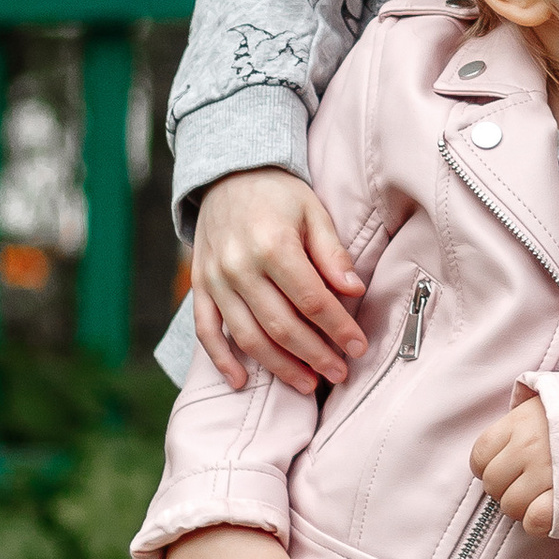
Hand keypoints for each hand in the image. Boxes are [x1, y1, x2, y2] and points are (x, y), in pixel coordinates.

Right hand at [191, 169, 368, 395]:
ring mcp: (215, 280)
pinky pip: (206, 331)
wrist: (227, 173)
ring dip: (279, 367)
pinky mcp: (200, 287)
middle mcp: (239, 267)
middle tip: (340, 374)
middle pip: (281, 326)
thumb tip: (355, 290)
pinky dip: (221, 360)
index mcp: (273, 245)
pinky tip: (241, 382)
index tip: (358, 348)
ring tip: (308, 384)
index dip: (338, 329)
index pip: (312, 300)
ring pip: (247, 337)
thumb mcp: (314, 212)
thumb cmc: (279, 195)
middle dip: (314, 356)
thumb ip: (332, 253)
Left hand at [469, 396, 557, 536]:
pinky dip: (538, 521)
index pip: (480, 456)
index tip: (507, 469)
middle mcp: (529, 446)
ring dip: (524, 507)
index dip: (490, 468)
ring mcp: (546, 473)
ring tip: (543, 498)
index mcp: (521, 421)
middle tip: (528, 486)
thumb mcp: (550, 400)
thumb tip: (502, 440)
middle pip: (493, 484)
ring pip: (511, 506)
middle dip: (507, 489)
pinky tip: (551, 511)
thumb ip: (522, 417)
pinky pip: (534, 521)